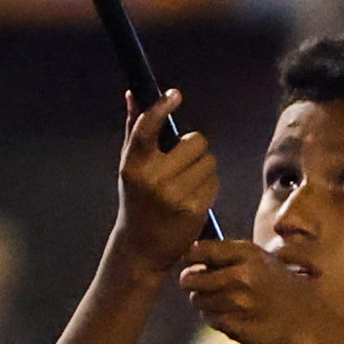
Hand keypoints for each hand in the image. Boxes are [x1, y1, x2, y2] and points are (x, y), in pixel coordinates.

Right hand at [115, 94, 218, 266]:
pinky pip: (214, 182)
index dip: (161, 106)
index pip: (146, 127)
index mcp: (133, 165)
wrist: (141, 248)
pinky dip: (208, 186)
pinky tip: (193, 197)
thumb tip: (133, 94)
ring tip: (186, 183)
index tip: (175, 95)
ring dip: (203, 168)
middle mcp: (152, 178)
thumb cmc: (136, 201)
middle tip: (182, 162)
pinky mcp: (194, 209)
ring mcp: (174, 194)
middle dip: (193, 148)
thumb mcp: (130, 168)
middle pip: (194, 141)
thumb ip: (134, 129)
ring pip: (208, 161)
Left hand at [175, 235, 343, 343]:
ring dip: (205, 302)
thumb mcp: (261, 261)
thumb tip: (190, 254)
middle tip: (200, 286)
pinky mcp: (236, 326)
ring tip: (225, 302)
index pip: (199, 250)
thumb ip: (229, 256)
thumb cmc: (280, 287)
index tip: (193, 263)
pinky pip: (209, 319)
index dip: (190, 258)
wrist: (306, 321)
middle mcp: (241, 276)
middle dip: (192, 282)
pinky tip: (233, 315)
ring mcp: (238, 303)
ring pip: (197, 300)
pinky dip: (216, 318)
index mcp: (247, 254)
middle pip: (190, 278)